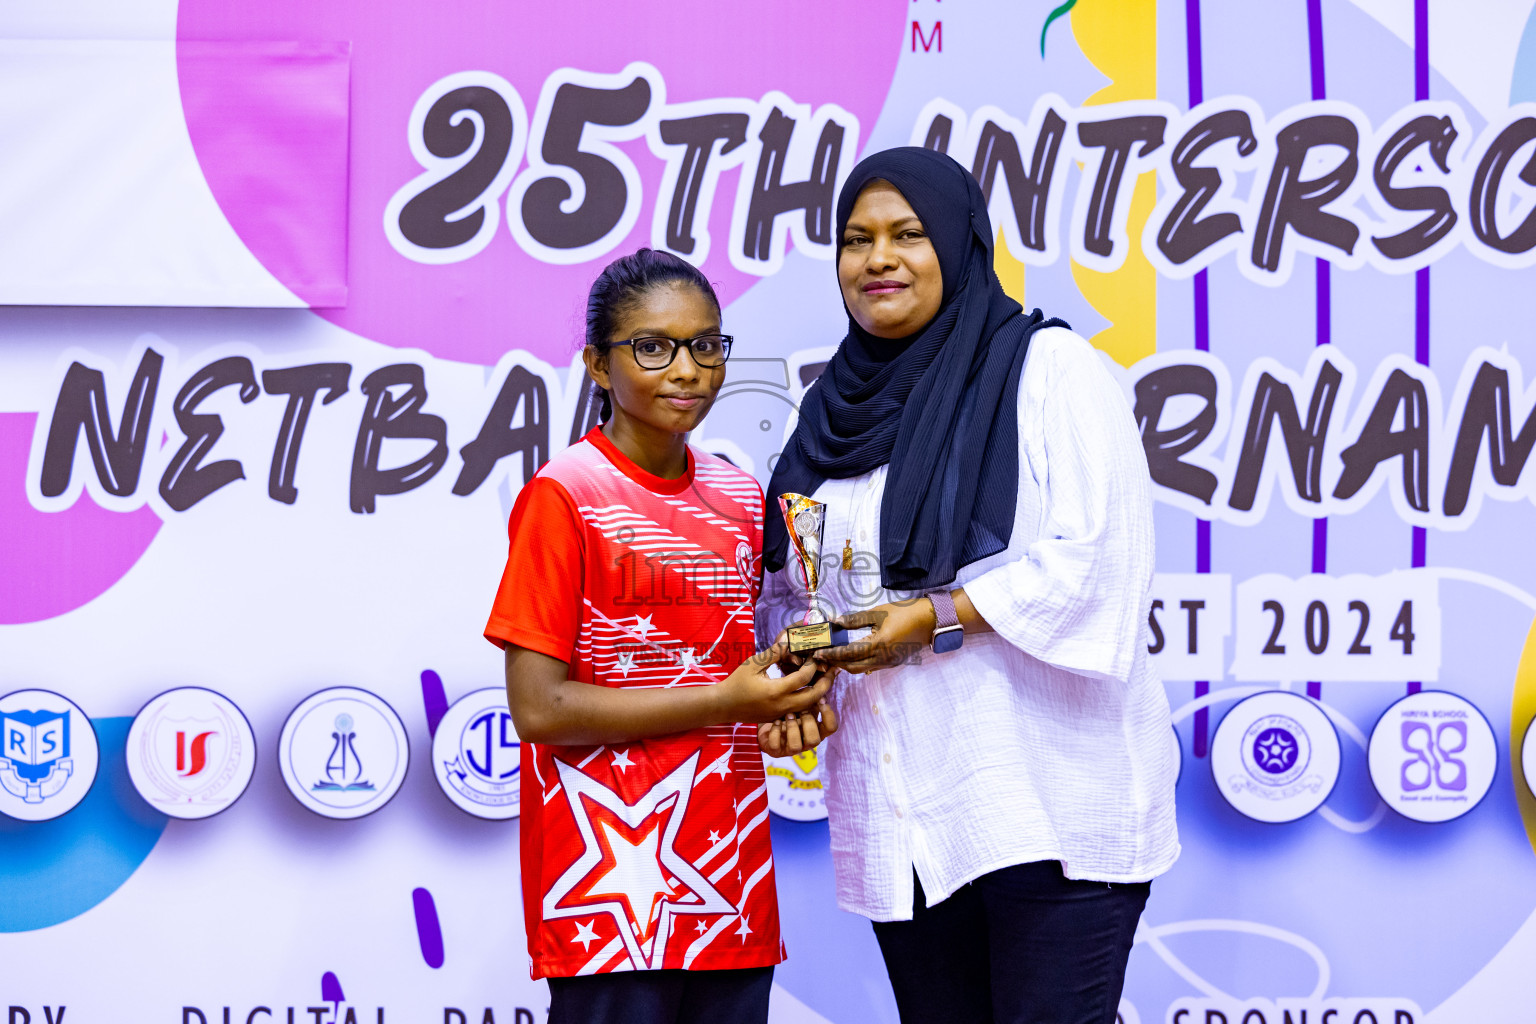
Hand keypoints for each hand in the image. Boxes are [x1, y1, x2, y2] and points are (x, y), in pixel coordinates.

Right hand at [715, 635, 835, 723]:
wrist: (724, 706)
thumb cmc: (737, 682)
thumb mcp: (753, 664)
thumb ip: (773, 653)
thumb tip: (789, 641)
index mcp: (776, 691)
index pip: (803, 677)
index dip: (812, 665)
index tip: (815, 655)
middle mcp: (782, 705)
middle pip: (813, 696)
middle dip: (826, 683)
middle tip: (834, 670)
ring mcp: (782, 714)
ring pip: (809, 706)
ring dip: (821, 693)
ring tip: (828, 679)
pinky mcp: (780, 718)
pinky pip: (801, 710)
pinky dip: (810, 700)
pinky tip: (813, 689)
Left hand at [757, 696, 839, 757]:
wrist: (768, 723)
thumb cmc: (790, 711)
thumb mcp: (804, 704)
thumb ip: (815, 696)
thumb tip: (829, 672)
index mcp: (817, 730)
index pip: (831, 728)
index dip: (828, 715)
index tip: (821, 699)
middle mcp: (806, 741)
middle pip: (815, 739)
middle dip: (807, 722)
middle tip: (800, 708)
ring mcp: (791, 748)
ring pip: (796, 746)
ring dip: (792, 728)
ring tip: (787, 715)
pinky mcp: (776, 750)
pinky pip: (776, 745)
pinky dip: (775, 732)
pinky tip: (775, 721)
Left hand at [815, 599, 935, 674]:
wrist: (930, 621)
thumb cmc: (905, 613)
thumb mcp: (878, 612)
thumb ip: (855, 619)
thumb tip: (836, 621)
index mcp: (879, 644)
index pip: (848, 653)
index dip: (831, 654)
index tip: (818, 653)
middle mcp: (883, 658)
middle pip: (852, 667)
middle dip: (835, 663)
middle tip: (821, 656)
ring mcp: (888, 663)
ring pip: (861, 669)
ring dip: (845, 665)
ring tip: (832, 656)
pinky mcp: (891, 663)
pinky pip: (870, 667)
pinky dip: (857, 664)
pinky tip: (849, 656)